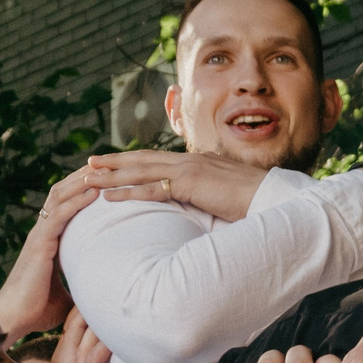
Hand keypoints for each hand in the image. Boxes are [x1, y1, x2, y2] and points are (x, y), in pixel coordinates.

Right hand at [0, 171, 103, 340]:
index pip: (66, 204)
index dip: (83, 188)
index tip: (106, 176)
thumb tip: (109, 292)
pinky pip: (59, 216)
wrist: (13, 321)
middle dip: (85, 175)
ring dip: (82, 180)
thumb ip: (85, 286)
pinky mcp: (39, 245)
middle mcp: (42, 232)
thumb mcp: (70, 295)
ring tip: (105, 167)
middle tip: (108, 161)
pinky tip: (94, 192)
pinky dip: (77, 201)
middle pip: (63, 192)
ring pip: (60, 197)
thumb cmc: (38, 311)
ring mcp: (39, 236)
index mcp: (49, 240)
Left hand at [85, 149, 266, 220]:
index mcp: (198, 162)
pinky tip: (109, 197)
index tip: (113, 164)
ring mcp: (189, 169)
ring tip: (88, 177)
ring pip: (141, 171)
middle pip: (143, 159)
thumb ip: (210, 195)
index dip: (133, 161)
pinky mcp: (191, 183)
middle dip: (114, 161)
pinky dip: (128, 192)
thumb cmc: (256, 202)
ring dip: (112, 174)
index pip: (159, 161)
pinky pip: (152, 189)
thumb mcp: (227, 196)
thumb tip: (203, 203)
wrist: (274, 198)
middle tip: (89, 163)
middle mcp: (190, 161)